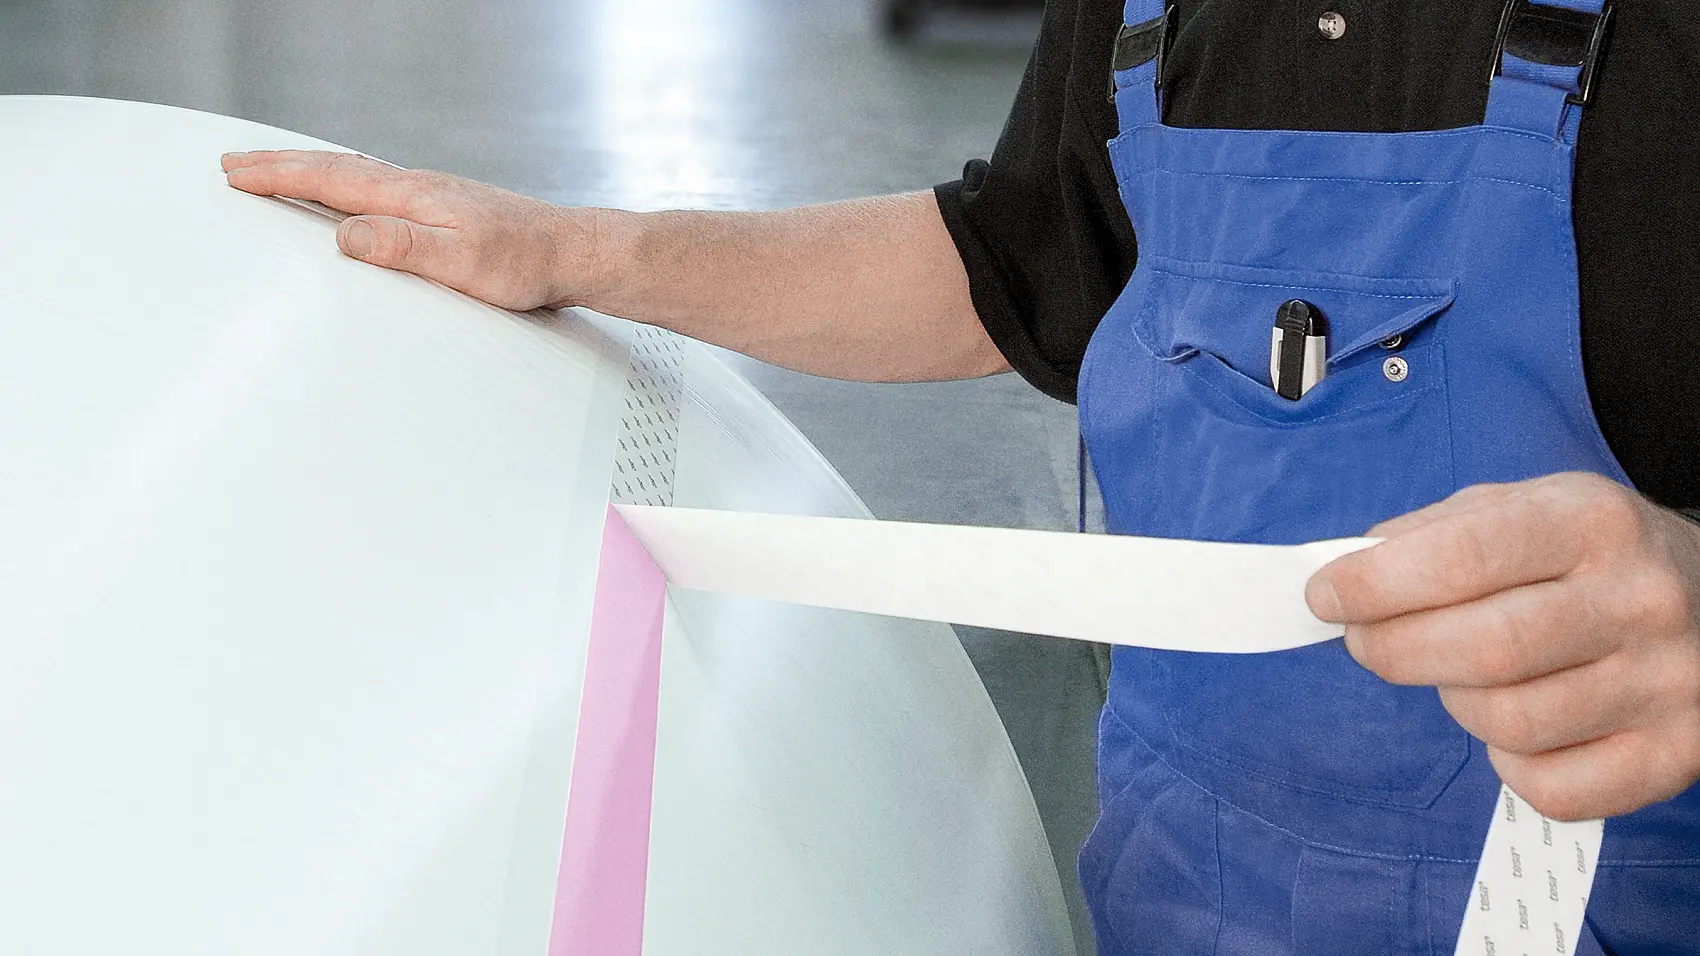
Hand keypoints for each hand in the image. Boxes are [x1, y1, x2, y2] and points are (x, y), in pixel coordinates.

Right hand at [222, 150, 599, 310]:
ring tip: (275, 171)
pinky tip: (347, 196)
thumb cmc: (525, 263)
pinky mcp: (445, 211)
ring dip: (309, 171)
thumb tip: (346, 236)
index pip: (330, 182)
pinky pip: (378, 189)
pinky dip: (345, 185)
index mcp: (412, 197)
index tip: (234, 173)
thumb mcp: (462, 264)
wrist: (573, 254)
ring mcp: (432, 197)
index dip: (278, 176)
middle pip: (335, 170)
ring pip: (355, 175)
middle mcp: (418, 188)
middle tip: (234, 162)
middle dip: (280, 165)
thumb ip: (403, 248)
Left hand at [1306, 472, 1699, 819]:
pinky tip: (1513, 725)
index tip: (1324, 596)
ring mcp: (1666, 683)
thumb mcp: (1522, 507)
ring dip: (1454, 702)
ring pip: (1508, 723)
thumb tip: (1349, 571)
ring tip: (1459, 674)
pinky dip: (1509, 766)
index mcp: (1590, 522)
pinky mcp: (1676, 755)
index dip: (1373, 585)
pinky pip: (1552, 788)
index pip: (1460, 559)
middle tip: (1364, 640)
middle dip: (1391, 649)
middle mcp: (1639, 599)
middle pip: (1481, 650)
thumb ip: (1433, 533)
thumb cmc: (1587, 555)